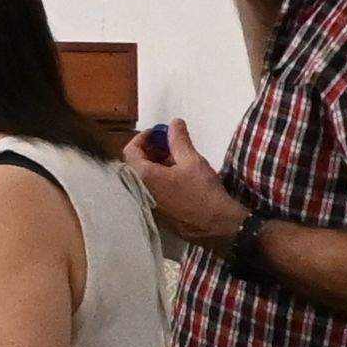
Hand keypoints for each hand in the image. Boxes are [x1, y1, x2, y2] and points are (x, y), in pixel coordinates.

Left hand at [118, 120, 248, 249]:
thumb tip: (174, 122)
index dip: (143, 137)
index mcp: (143, 176)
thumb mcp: (191, 160)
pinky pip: (151, 191)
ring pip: (144, 179)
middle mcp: (139, 192)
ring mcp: (146, 205)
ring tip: (176, 158)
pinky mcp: (156, 214)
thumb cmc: (202, 191)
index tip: (158, 132)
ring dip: (156, 165)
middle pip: (135, 165)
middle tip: (168, 144)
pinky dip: (159, 180)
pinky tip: (177, 176)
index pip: (131, 150)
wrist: (216, 224)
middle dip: (150, 151)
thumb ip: (178, 140)